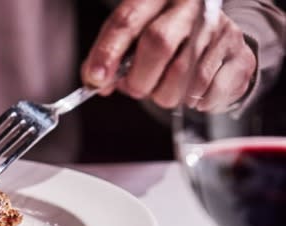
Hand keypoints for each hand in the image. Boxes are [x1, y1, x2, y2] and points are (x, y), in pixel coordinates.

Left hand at [81, 0, 256, 111]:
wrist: (213, 36)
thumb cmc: (164, 37)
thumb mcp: (133, 37)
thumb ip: (110, 56)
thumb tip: (97, 82)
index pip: (127, 21)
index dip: (108, 52)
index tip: (96, 80)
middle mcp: (193, 8)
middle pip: (158, 44)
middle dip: (139, 79)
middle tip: (136, 88)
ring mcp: (222, 30)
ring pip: (184, 75)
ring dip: (166, 95)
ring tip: (165, 89)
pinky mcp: (241, 56)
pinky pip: (210, 93)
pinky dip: (194, 104)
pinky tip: (191, 93)